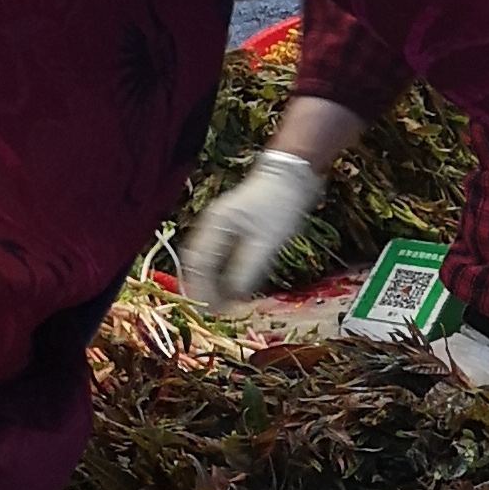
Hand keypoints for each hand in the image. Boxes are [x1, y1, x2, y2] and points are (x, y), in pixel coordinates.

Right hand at [180, 149, 323, 309]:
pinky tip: (232, 288)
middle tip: (214, 313)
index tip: (210, 312)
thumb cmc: (280, 207)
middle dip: (203, 288)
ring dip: (212, 283)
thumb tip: (234, 297)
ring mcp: (220, 226)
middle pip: (197, 263)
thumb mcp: (266, 242)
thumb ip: (248, 269)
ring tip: (221, 306)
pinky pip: (219, 256)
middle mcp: (211, 226)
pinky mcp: (233, 230)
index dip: (201, 289)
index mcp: (214, 226)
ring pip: (206, 260)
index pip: (197, 264)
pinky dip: (222, 274)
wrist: (291, 176)